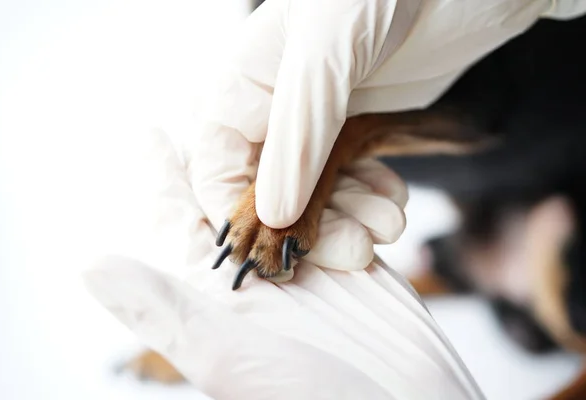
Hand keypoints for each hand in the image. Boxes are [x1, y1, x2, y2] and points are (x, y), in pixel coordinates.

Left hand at [83, 128, 483, 398]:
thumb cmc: (313, 398)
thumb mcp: (225, 353)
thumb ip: (160, 308)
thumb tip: (90, 265)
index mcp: (218, 289)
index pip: (178, 219)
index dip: (160, 174)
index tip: (148, 132)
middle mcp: (259, 271)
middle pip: (235, 193)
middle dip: (236, 151)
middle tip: (233, 105)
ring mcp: (307, 260)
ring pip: (293, 190)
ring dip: (305, 160)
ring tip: (306, 124)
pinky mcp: (354, 257)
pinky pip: (343, 204)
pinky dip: (352, 183)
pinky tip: (357, 165)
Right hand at [190, 0, 559, 281]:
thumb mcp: (328, 52)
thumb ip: (297, 134)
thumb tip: (273, 213)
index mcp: (243, 88)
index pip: (218, 172)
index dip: (244, 220)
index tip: (283, 253)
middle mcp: (274, 112)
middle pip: (271, 197)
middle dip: (311, 230)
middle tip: (356, 249)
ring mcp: (317, 124)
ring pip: (314, 197)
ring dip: (348, 220)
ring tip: (387, 223)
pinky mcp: (357, 129)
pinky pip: (351, 182)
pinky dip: (369, 200)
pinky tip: (392, 201)